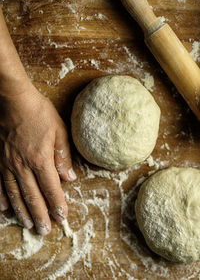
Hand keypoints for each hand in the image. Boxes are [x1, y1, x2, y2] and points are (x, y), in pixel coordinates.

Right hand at [0, 84, 75, 234]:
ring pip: (15, 194)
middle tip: (44, 230)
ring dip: (22, 211)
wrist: (12, 99)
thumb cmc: (37, 112)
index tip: (61, 218)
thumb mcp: (58, 130)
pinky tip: (4, 208)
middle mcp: (23, 166)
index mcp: (41, 159)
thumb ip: (63, 155)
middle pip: (33, 196)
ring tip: (28, 225)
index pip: (52, 188)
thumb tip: (70, 177)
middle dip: (40, 215)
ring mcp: (7, 164)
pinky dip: (2, 198)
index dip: (57, 205)